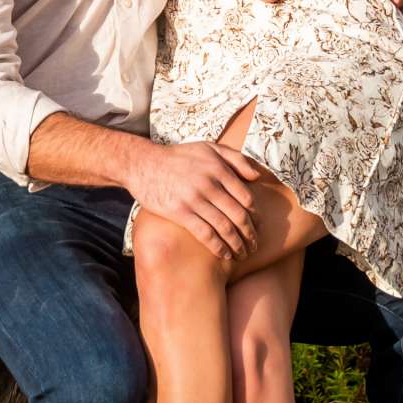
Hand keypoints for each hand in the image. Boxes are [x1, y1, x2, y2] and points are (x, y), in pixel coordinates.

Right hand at [127, 140, 261, 260]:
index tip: (258, 227)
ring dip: (237, 244)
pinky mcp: (179, 212)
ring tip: (242, 254)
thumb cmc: (179, 157)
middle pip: (238, 215)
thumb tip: (256, 177)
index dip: (255, 216)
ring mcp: (194, 199)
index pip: (247, 198)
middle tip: (254, 246)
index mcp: (219, 168)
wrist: (144, 164)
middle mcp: (209, 184)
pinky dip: (218, 247)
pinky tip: (224, 255)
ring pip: (224, 227)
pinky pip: (205, 234)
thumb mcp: (209, 148)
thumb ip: (235, 158)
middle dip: (250, 234)